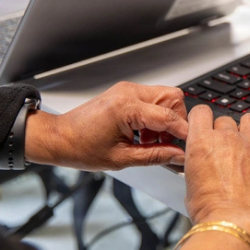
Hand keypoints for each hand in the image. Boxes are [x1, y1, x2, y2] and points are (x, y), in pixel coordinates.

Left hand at [25, 82, 187, 170]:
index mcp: (127, 108)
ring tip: (153, 141)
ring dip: (166, 119)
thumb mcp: (122, 158)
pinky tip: (145, 134)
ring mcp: (127, 90)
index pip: (169, 117)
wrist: (58, 138)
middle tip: (170, 143)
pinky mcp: (125, 93)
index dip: (184, 133)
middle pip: (173, 98)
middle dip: (177, 121)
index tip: (192, 145)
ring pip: (165, 97)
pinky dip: (155, 116)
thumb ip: (155, 156)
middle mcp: (129, 93)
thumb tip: (178, 157)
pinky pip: (152, 99)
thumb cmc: (80, 147)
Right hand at [183, 105, 249, 249]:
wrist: (233, 225)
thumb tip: (201, 170)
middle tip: (226, 147)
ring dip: (249, 127)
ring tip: (249, 136)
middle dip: (225, 131)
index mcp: (202, 143)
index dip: (203, 118)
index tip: (205, 123)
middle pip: (225, 120)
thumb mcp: (190, 187)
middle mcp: (227, 139)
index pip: (201, 112)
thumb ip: (197, 168)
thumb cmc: (210, 212)